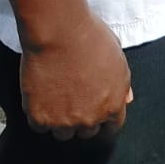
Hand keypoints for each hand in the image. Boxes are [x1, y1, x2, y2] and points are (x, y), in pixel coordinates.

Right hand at [20, 11, 131, 139]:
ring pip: (62, 133)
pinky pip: (39, 126)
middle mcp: (90, 118)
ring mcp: (64, 121)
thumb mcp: (117, 57)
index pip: (111, 128)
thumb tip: (125, 99)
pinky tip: (41, 94)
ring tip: (55, 94)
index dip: (103, 119)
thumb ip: (122, 84)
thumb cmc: (88, 36)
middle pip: (87, 132)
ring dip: (59, 119)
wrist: (59, 30)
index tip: (94, 111)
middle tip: (72, 95)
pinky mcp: (41, 118)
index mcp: (112, 104)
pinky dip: (39, 113)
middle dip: (81, 117)